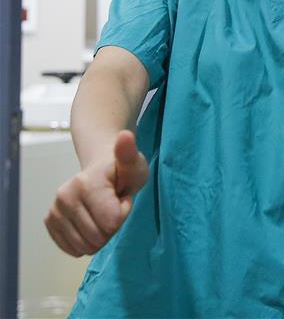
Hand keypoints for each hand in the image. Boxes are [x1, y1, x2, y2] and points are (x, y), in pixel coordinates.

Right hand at [44, 130, 147, 256]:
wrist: (101, 170)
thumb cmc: (121, 169)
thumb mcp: (133, 163)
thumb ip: (129, 154)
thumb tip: (125, 136)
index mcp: (86, 183)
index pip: (112, 222)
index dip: (123, 213)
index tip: (122, 197)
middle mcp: (65, 196)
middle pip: (99, 237)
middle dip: (113, 224)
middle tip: (113, 204)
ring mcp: (55, 209)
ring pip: (86, 246)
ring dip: (100, 234)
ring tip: (102, 211)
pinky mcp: (50, 221)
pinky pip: (72, 248)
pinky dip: (86, 241)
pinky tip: (90, 222)